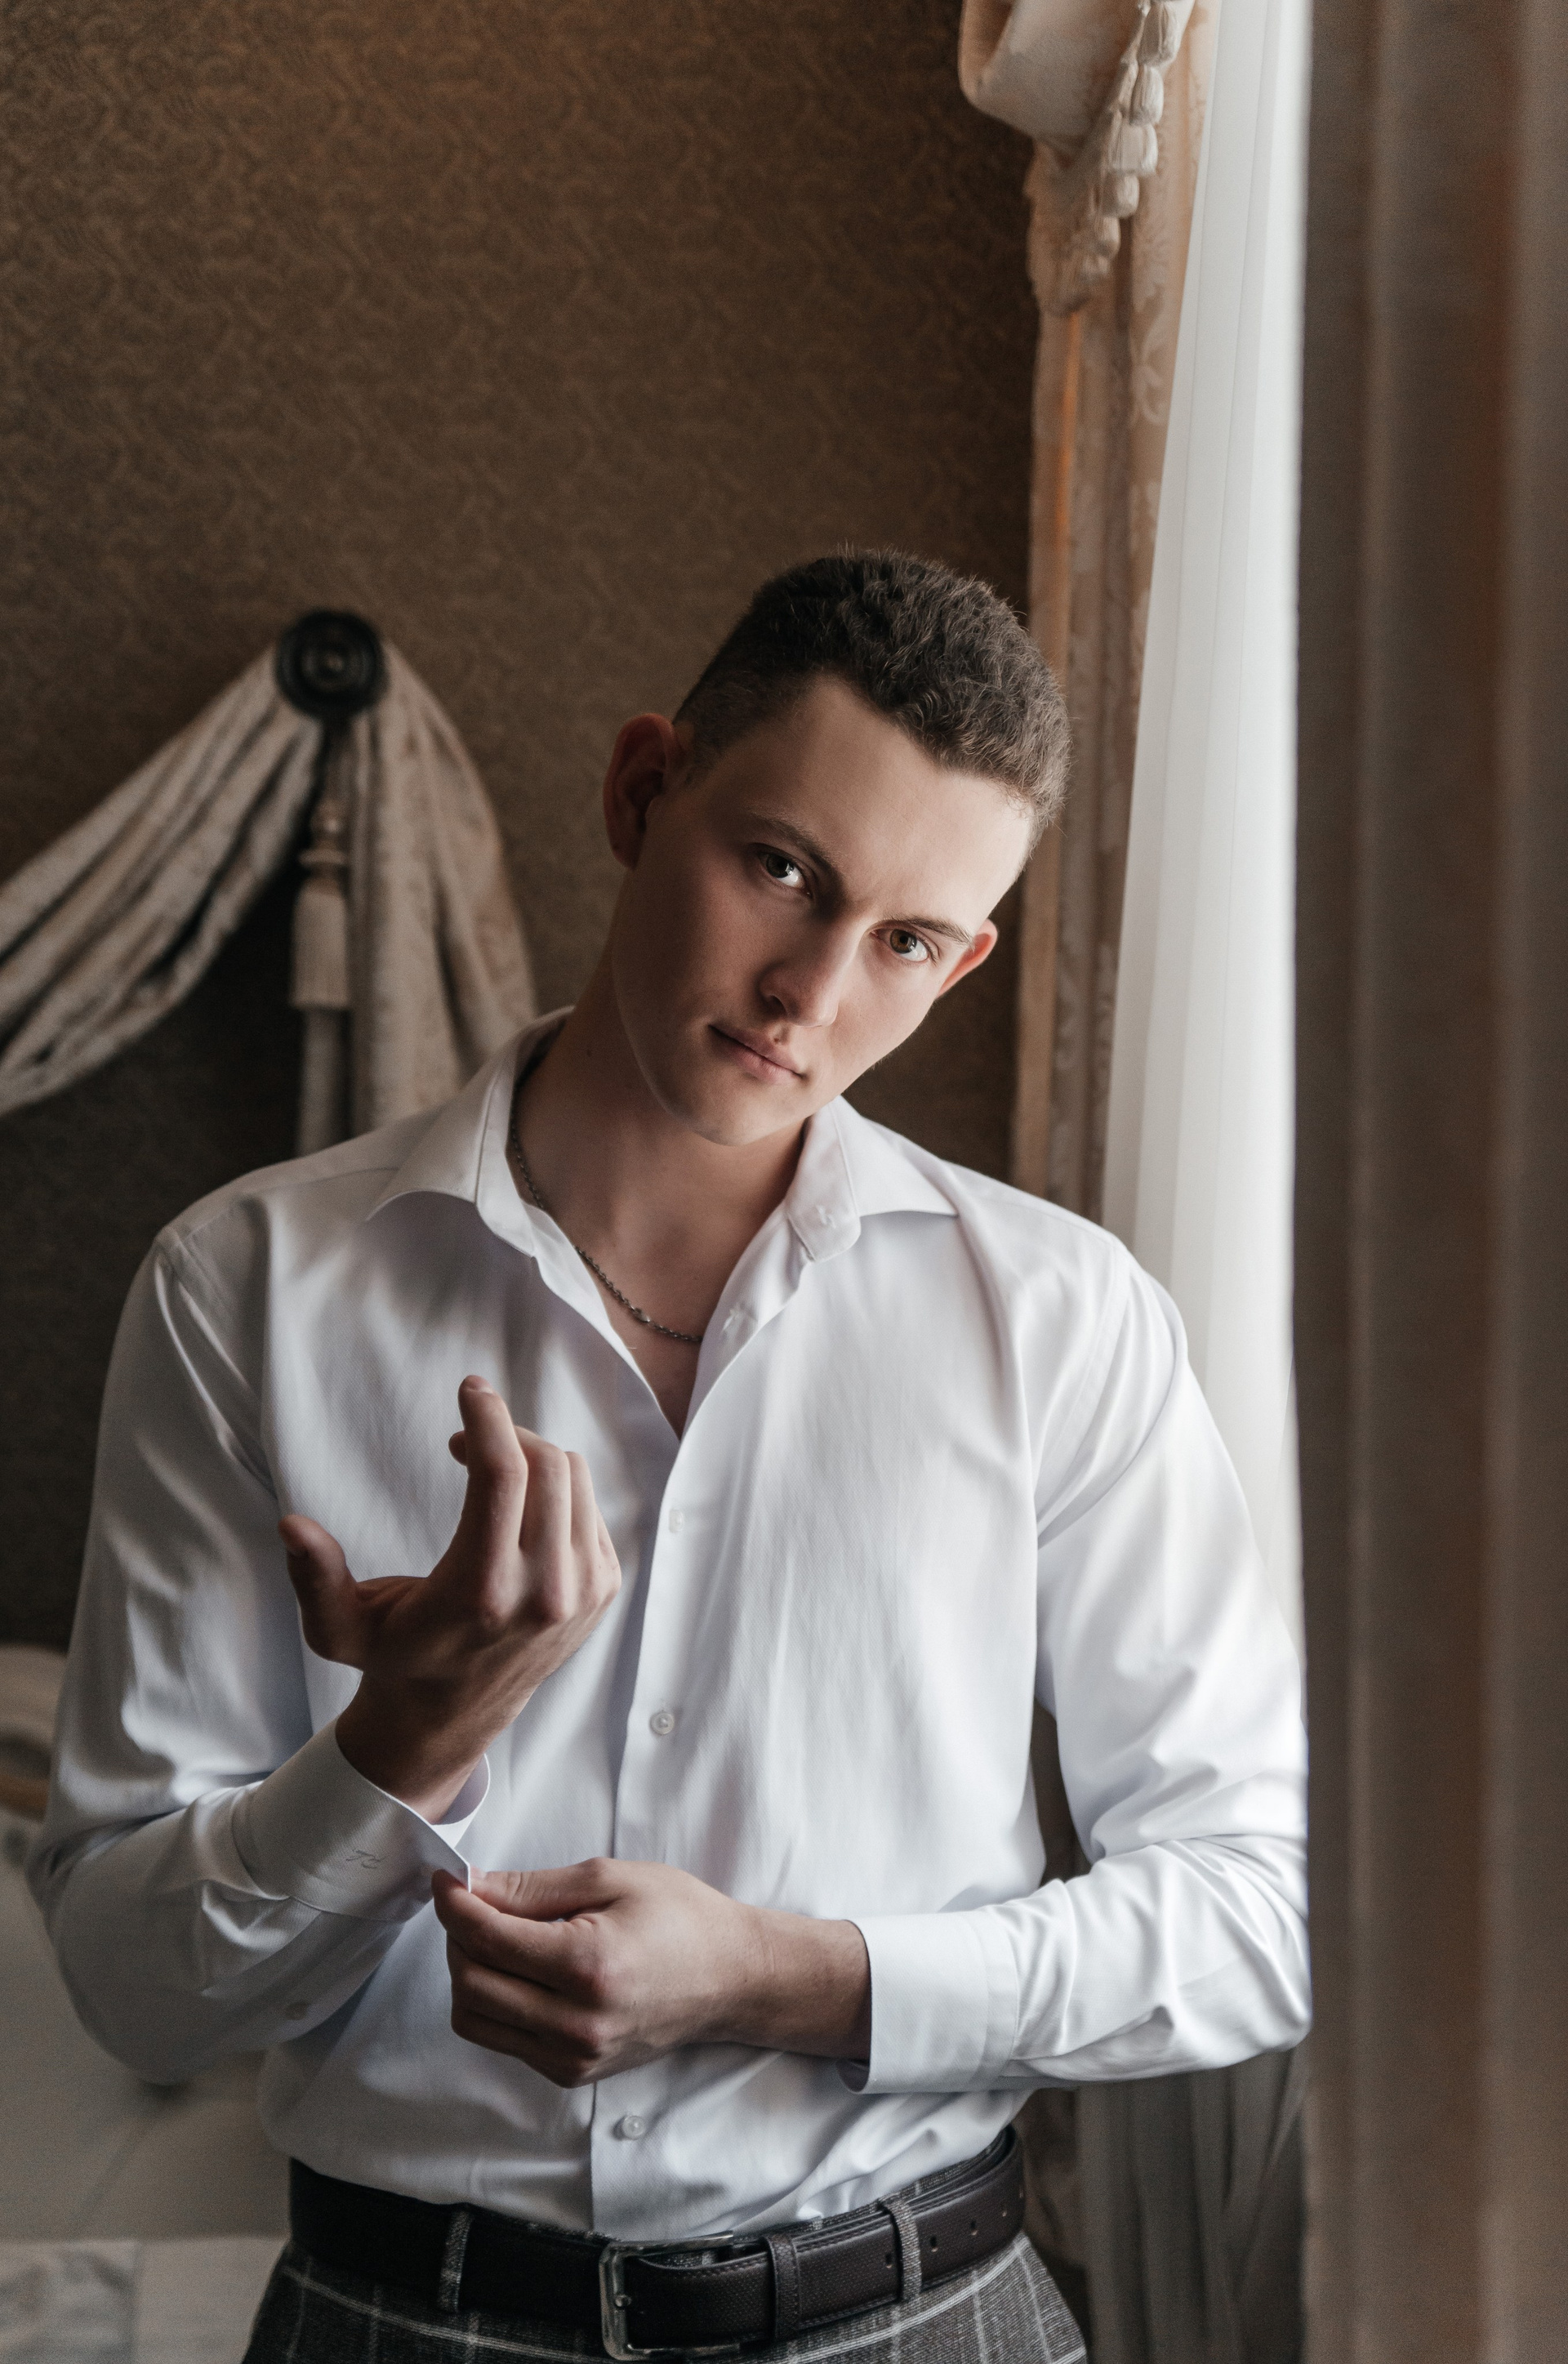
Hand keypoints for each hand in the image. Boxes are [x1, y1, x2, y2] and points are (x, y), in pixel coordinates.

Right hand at [280, 1377, 620, 1819]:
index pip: (503, 1475)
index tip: (470, 1388)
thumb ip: (314, 1578)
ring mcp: (582, 1591)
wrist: (454, 1712)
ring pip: (574, 1477)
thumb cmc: (392, 1655)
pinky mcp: (603, 1588)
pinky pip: (590, 1505)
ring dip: (531, 1458)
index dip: (488, 1418)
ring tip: (490, 1475)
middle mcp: (544, 1592)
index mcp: (482, 1592)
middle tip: (466, 1441)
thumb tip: (291, 1525)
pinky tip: (520, 1511)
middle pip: (545, 1464)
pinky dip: (556, 1491)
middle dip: (505, 1433)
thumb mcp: (339, 1628)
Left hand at [432, 1859, 871, 2085]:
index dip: (454, 1903)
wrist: (731, 1978)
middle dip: (458, 1936)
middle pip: (469, 1983)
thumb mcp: (610, 1879)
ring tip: (497, 1937)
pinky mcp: (572, 2073)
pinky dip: (495, 2002)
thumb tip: (470, 1889)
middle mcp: (575, 2024)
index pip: (486, 1939)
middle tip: (475, 1903)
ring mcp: (572, 2057)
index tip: (446, 1878)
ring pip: (475, 2019)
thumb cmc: (680, 1917)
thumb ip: (532, 1889)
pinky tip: (523, 1970)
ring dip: (469, 1973)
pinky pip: (503, 2040)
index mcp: (587, 1967)